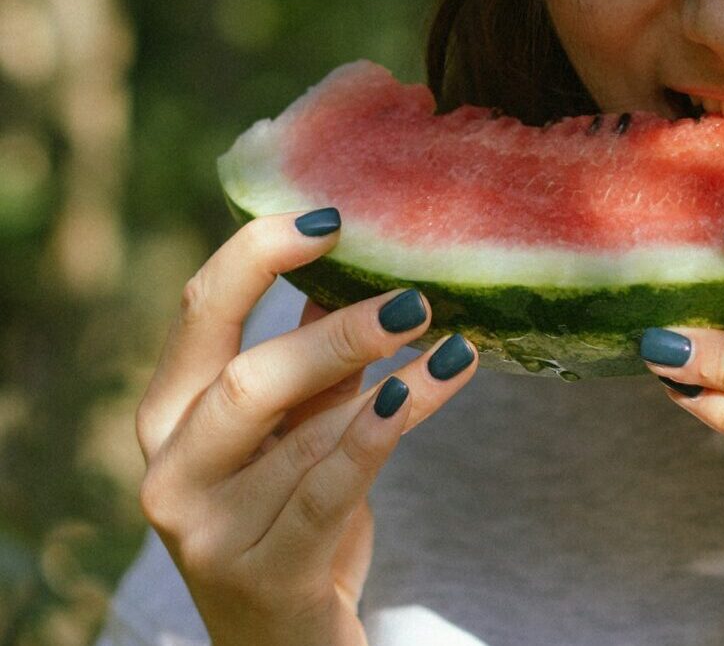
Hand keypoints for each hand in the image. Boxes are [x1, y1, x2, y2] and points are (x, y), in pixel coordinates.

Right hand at [133, 211, 478, 645]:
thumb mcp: (295, 420)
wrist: (282, 635)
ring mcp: (209, 533)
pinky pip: (329, 493)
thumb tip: (357, 259)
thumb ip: (313, 352)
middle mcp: (172, 471)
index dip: (260, 254)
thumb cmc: (289, 506)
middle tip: (414, 302)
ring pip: (304, 437)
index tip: (332, 219)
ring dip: (391, 382)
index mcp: (169, 412)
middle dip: (335, 334)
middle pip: (245, 380)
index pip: (199, 311)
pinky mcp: (264, 577)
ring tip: (452, 345)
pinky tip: (422, 393)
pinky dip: (378, 436)